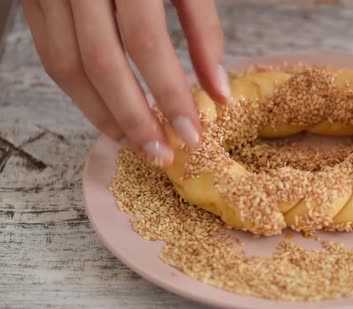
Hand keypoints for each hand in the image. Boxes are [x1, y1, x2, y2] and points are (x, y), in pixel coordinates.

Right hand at [23, 0, 230, 165]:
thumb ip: (204, 30)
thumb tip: (220, 93)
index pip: (147, 42)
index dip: (169, 94)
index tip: (191, 134)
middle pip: (101, 63)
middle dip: (133, 118)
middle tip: (160, 154)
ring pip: (68, 67)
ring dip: (102, 115)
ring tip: (135, 143)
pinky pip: (51, 56)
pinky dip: (79, 94)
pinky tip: (107, 114)